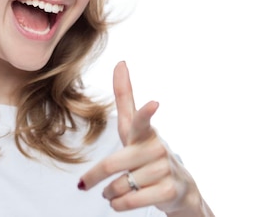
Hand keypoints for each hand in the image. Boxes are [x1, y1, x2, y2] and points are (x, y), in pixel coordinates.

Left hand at [79, 61, 200, 213]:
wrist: (180, 189)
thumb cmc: (147, 151)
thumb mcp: (133, 127)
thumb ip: (125, 96)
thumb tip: (120, 61)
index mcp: (144, 132)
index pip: (142, 119)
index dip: (147, 112)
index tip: (153, 103)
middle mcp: (156, 148)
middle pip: (113, 164)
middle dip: (95, 177)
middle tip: (86, 184)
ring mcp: (164, 169)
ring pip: (119, 185)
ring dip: (109, 193)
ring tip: (113, 192)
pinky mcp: (168, 190)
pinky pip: (129, 201)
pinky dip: (118, 204)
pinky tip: (119, 202)